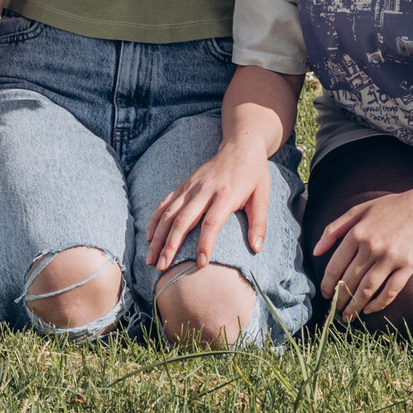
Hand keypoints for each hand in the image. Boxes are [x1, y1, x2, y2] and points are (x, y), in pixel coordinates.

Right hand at [145, 142, 270, 272]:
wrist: (240, 146)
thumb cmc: (253, 174)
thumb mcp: (263, 196)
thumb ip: (259, 223)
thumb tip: (256, 248)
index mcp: (225, 194)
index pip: (211, 222)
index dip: (205, 244)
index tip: (201, 264)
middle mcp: (204, 190)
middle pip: (183, 220)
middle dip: (170, 245)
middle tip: (162, 267)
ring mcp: (191, 187)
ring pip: (169, 213)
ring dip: (158, 236)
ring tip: (151, 258)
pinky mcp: (184, 185)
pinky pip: (165, 203)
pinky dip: (155, 219)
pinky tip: (149, 236)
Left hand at [314, 189, 412, 321]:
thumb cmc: (393, 207)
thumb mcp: (360, 210)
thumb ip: (334, 228)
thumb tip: (315, 251)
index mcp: (357, 233)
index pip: (336, 265)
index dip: (327, 283)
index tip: (325, 294)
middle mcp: (371, 246)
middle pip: (350, 280)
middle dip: (340, 299)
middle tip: (335, 311)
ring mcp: (390, 257)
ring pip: (367, 288)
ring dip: (355, 306)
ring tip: (348, 317)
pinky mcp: (408, 266)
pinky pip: (390, 290)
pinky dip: (378, 303)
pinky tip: (369, 309)